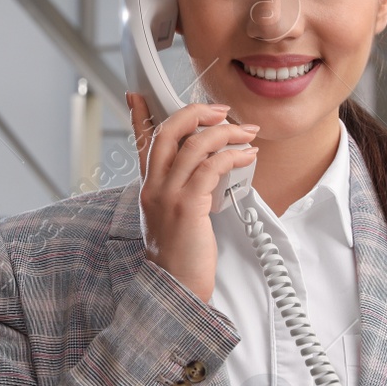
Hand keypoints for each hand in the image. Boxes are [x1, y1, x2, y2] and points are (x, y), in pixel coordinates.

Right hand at [127, 92, 257, 303]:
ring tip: (246, 133)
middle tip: (220, 111)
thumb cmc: (179, 258)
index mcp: (148, 188)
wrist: (174, 290)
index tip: (138, 95)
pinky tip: (247, 156)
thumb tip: (204, 171)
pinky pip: (211, 167)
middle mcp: (154, 187)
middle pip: (167, 131)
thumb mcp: (171, 219)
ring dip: (226, 132)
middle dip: (195, 112)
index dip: (139, 116)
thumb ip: (180, 192)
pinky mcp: (188, 207)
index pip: (141, 143)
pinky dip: (233, 155)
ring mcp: (168, 196)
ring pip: (194, 144)